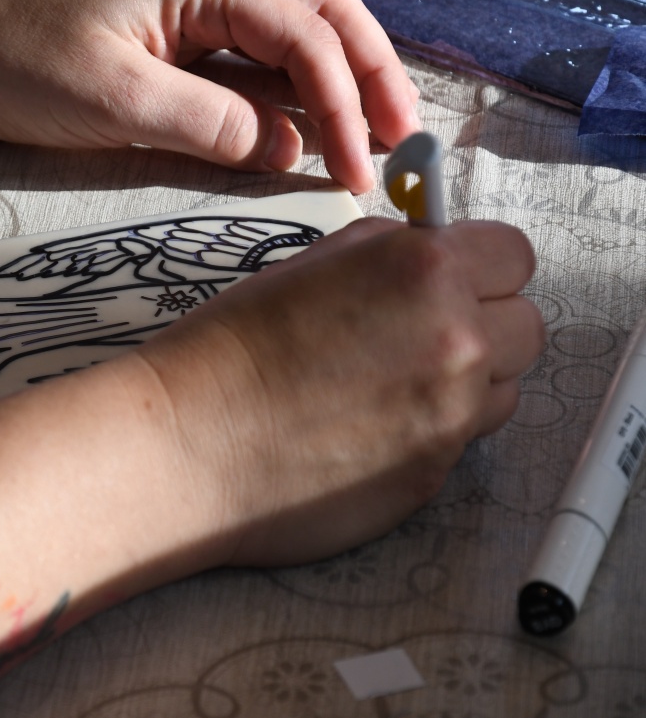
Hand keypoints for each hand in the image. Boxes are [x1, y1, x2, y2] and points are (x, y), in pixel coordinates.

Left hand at [0, 0, 419, 192]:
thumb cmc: (16, 67)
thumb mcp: (115, 102)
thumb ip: (211, 126)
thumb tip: (288, 150)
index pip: (304, 30)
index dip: (343, 99)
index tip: (361, 165)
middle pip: (320, 10)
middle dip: (368, 70)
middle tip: (401, 136)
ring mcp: (188, 10)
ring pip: (290, 32)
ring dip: (335, 80)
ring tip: (373, 136)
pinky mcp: (169, 44)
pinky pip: (246, 62)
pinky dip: (285, 95)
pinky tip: (304, 134)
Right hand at [135, 218, 542, 566]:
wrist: (191, 439)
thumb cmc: (231, 347)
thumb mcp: (312, 264)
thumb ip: (388, 252)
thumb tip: (431, 244)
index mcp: (424, 271)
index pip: (514, 255)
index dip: (480, 264)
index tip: (454, 277)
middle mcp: (455, 340)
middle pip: (526, 324)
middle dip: (483, 324)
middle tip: (419, 333)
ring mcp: (451, 414)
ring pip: (503, 387)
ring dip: (466, 382)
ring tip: (388, 385)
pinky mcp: (435, 474)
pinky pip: (463, 439)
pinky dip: (430, 430)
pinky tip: (366, 424)